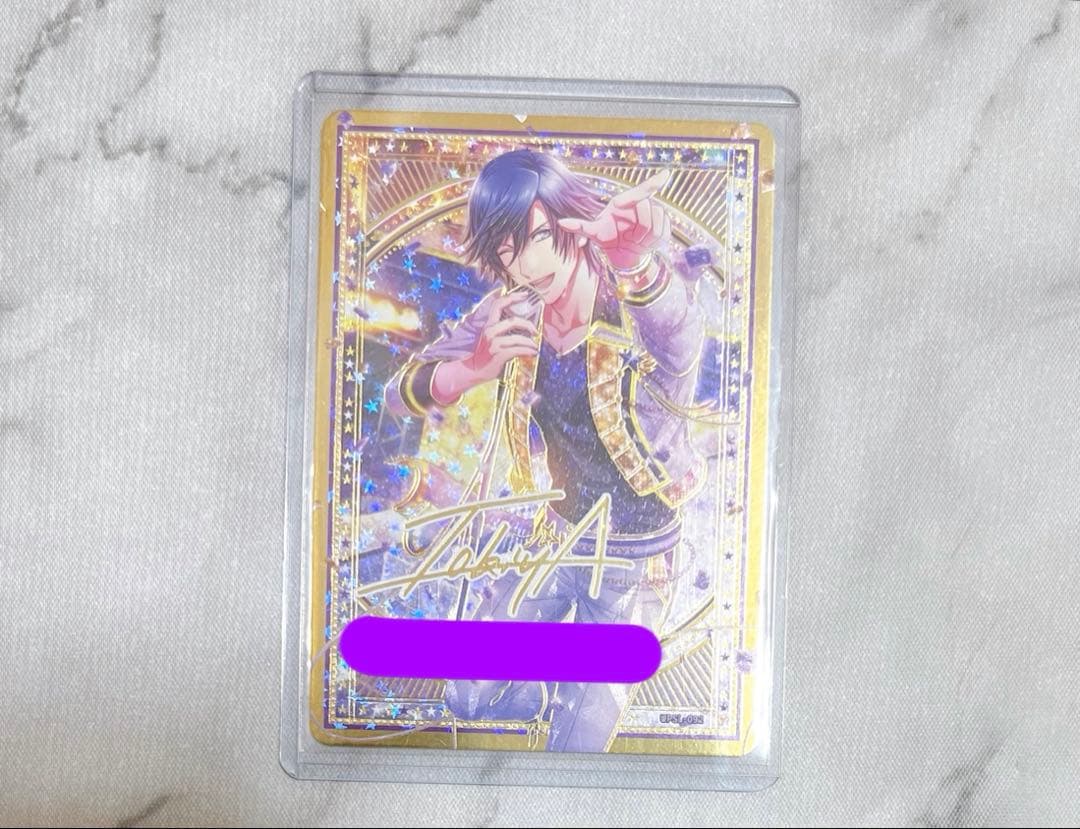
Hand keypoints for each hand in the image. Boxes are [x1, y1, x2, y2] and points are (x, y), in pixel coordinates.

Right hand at [432, 290, 538, 402]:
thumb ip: (501, 329)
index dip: (512, 297)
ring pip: (518, 338)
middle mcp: (490, 332)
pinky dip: (528, 351)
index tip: (525, 295)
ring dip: (530, 342)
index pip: (498, 304)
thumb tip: (521, 324)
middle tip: (535, 331)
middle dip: (528, 324)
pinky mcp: (499, 354)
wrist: (473, 369)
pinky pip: (518, 350)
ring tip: (534, 346)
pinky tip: (533, 352)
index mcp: (489, 325)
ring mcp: (494, 343)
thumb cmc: (485, 354)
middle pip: (513, 321)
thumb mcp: (490, 337)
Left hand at [556, 169, 671, 270]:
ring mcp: (655, 213)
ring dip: (646, 236)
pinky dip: (654, 241)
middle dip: (639, 226)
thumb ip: (579, 226)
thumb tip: (560, 223)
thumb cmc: (607, 236)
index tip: (667, 174)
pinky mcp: (664, 225)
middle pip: (648, 208)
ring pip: (657, 220)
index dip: (654, 182)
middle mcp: (641, 204)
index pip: (640, 191)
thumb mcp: (593, 232)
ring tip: (636, 241)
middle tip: (630, 237)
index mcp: (625, 201)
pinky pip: (664, 232)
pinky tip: (645, 244)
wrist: (623, 251)